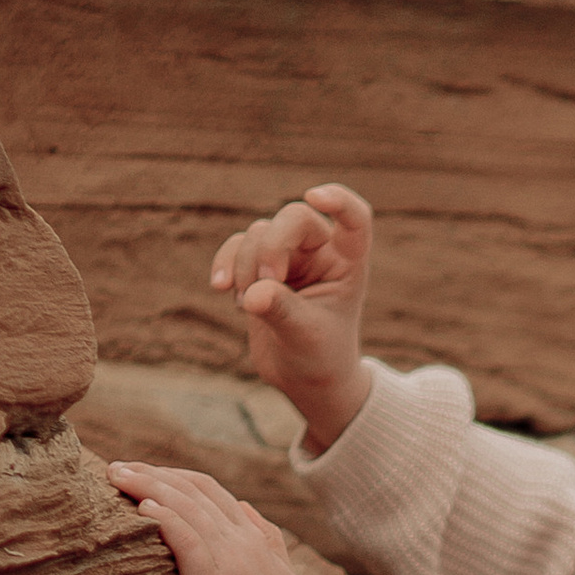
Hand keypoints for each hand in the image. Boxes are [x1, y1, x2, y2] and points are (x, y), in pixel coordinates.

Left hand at [109, 462, 306, 574]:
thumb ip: (267, 539)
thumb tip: (244, 506)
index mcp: (255, 539)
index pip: (211, 491)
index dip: (174, 475)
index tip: (142, 472)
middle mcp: (243, 542)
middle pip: (193, 490)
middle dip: (151, 473)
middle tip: (116, 467)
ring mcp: (230, 561)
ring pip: (186, 506)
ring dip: (148, 485)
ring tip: (116, 475)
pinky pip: (186, 539)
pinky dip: (164, 518)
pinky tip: (142, 507)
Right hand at [210, 182, 375, 449]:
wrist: (303, 378)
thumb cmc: (320, 357)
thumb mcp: (305, 337)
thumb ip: (282, 312)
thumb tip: (253, 294)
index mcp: (348, 263)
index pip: (354, 219)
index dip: (339, 201)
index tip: (315, 196)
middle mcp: (320, 252)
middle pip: (293, 218)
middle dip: (270, 247)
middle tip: (264, 284)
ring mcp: (288, 255)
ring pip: (259, 234)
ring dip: (245, 266)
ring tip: (247, 306)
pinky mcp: (258, 266)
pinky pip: (236, 246)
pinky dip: (225, 263)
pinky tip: (220, 288)